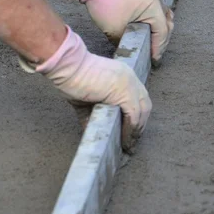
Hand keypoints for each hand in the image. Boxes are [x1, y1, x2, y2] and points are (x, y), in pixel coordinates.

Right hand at [20, 26, 151, 146]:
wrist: (68, 67)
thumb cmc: (71, 78)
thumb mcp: (85, 98)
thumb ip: (91, 113)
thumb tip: (90, 130)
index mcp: (123, 75)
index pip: (138, 98)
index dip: (136, 117)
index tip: (130, 131)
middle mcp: (131, 78)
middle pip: (144, 106)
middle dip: (139, 125)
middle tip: (131, 142)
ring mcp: (130, 84)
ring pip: (142, 113)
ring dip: (136, 131)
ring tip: (128, 146)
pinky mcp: (125, 93)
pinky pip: (133, 117)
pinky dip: (130, 130)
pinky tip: (124, 141)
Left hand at [41, 0, 173, 61]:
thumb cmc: (105, 7)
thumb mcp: (116, 31)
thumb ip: (128, 44)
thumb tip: (133, 53)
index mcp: (153, 6)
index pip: (162, 32)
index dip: (158, 48)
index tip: (153, 60)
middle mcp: (156, 0)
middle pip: (167, 25)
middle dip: (161, 42)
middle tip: (154, 56)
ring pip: (164, 19)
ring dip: (160, 33)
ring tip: (153, 47)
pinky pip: (158, 13)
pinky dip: (157, 24)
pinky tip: (150, 34)